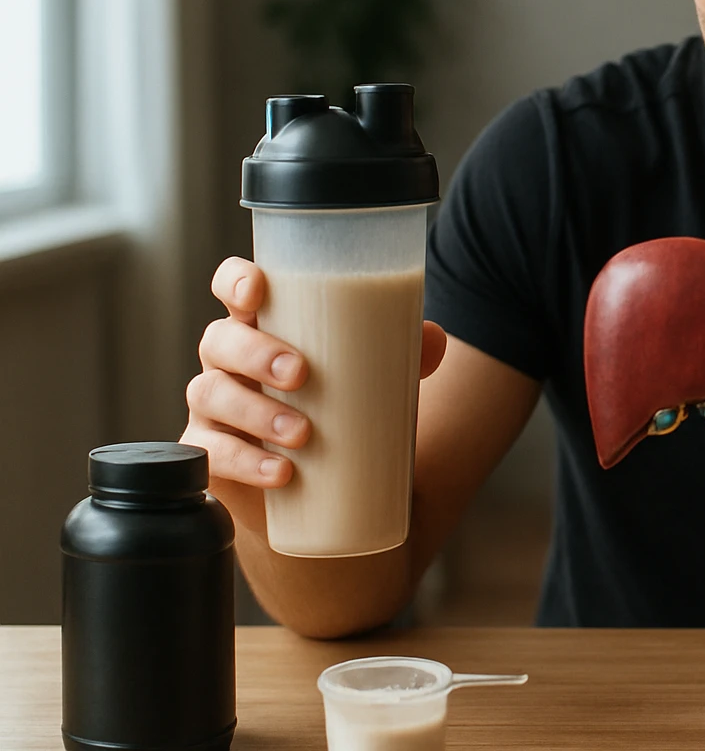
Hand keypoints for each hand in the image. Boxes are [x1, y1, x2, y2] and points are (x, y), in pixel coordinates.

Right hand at [181, 256, 448, 488]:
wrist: (320, 482)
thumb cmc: (336, 405)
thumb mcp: (370, 375)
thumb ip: (403, 352)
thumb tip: (434, 338)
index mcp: (263, 326)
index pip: (232, 288)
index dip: (234, 281)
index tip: (257, 292)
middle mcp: (228, 360)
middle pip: (219, 340)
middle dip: (255, 353)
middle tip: (300, 374)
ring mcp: (214, 407)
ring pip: (210, 394)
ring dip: (255, 411)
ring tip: (302, 433)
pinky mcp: (213, 452)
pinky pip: (214, 454)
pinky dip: (246, 462)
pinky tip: (281, 472)